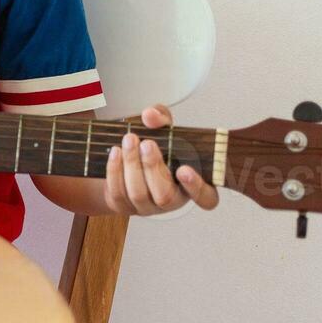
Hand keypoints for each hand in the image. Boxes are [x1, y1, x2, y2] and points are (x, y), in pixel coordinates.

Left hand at [102, 104, 219, 215]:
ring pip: (139, 194)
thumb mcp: (163, 127)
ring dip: (132, 166)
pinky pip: (118, 194)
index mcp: (192, 185)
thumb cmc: (155, 145)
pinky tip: (115, 152)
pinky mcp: (124, 206)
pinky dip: (115, 171)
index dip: (196, 188)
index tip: (184, 170)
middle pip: (165, 196)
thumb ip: (162, 118)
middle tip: (147, 143)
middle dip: (153, 167)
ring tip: (129, 141)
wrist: (127, 157)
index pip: (206, 198)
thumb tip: (151, 115)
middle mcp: (172, 201)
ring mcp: (147, 207)